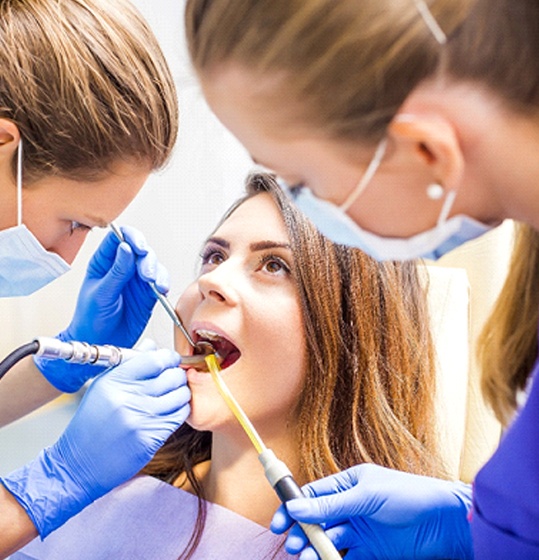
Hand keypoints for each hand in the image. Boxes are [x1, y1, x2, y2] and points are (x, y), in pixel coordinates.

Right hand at [1, 345, 189, 536]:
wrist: (79, 464)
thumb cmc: (90, 424)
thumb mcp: (102, 387)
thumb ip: (129, 364)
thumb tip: (152, 346)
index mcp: (114, 381)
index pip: (154, 359)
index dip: (168, 357)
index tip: (170, 360)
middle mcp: (128, 398)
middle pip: (172, 376)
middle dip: (178, 374)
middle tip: (174, 378)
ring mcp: (141, 419)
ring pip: (180, 395)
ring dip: (181, 393)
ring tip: (173, 395)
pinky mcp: (150, 438)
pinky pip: (179, 416)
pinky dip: (180, 411)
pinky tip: (171, 411)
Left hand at [35, 225, 168, 391]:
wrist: (99, 344)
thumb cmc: (90, 319)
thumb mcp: (100, 294)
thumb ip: (116, 272)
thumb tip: (125, 248)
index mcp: (104, 262)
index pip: (118, 238)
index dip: (131, 237)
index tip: (138, 247)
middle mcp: (122, 268)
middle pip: (140, 250)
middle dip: (147, 259)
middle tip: (147, 274)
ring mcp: (136, 280)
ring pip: (153, 264)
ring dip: (157, 271)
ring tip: (155, 285)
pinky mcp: (148, 294)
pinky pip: (160, 282)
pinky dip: (164, 283)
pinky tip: (161, 290)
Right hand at [271, 464, 472, 559]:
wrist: (447, 522)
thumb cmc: (409, 497)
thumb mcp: (367, 496)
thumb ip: (331, 504)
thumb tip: (295, 507)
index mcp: (348, 484)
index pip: (313, 495)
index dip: (293, 508)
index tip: (278, 524)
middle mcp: (351, 506)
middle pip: (317, 521)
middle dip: (302, 533)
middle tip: (294, 546)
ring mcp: (361, 530)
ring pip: (328, 541)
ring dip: (316, 550)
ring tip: (308, 559)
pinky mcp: (372, 552)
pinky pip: (345, 558)